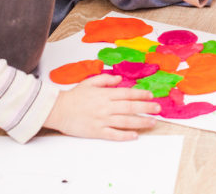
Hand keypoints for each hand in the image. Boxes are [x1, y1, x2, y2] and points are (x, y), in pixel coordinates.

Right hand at [44, 74, 158, 139]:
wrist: (58, 110)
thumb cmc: (74, 96)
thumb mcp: (90, 82)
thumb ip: (106, 80)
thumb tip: (119, 79)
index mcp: (105, 94)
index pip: (127, 93)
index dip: (141, 94)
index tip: (151, 95)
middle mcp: (106, 107)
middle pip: (130, 107)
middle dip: (146, 107)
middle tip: (157, 109)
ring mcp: (102, 120)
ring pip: (125, 121)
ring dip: (140, 122)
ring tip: (151, 122)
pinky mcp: (96, 131)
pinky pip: (113, 134)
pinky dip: (125, 135)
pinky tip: (135, 135)